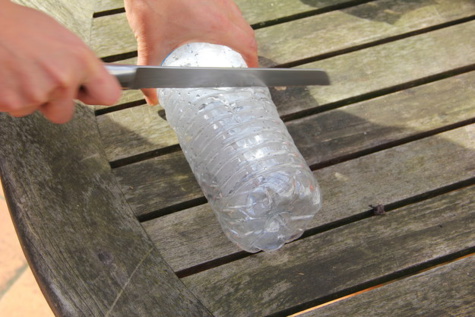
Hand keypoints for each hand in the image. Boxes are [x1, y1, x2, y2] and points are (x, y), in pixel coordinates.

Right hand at [0, 1, 120, 122]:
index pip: (109, 95)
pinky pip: (16, 109)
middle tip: (40, 80)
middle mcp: (63, 78)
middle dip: (53, 102)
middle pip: (65, 113)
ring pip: (37, 110)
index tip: (90, 93)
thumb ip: (77, 63)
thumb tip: (87, 80)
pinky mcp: (13, 102)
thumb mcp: (60, 37)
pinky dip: (10, 96)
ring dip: (29, 97)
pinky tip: (9, 76)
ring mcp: (38, 93)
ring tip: (20, 71)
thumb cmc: (16, 25)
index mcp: (79, 60)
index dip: (96, 95)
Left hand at [124, 0, 257, 104]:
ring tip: (227, 47)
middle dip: (247, 49)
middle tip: (241, 63)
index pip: (247, 44)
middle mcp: (222, 7)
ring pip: (236, 16)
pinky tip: (208, 25)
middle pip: (246, 31)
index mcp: (216, 24)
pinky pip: (225, 6)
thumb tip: (150, 96)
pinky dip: (225, 18)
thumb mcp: (150, 41)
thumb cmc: (151, 0)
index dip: (253, 61)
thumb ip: (149, 69)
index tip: (251, 72)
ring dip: (236, 31)